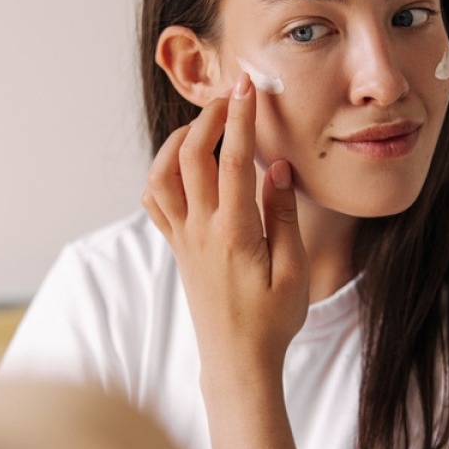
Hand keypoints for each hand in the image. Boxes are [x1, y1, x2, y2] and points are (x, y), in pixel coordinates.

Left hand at [141, 73, 309, 378]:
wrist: (237, 362)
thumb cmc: (272, 321)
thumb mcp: (294, 270)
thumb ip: (283, 215)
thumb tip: (276, 168)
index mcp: (234, 233)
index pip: (233, 160)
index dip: (240, 117)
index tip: (248, 86)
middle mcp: (201, 231)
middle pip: (190, 156)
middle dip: (209, 117)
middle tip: (232, 96)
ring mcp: (183, 239)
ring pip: (161, 175)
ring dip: (178, 141)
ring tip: (205, 126)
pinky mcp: (177, 249)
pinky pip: (155, 202)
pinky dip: (162, 173)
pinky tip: (183, 165)